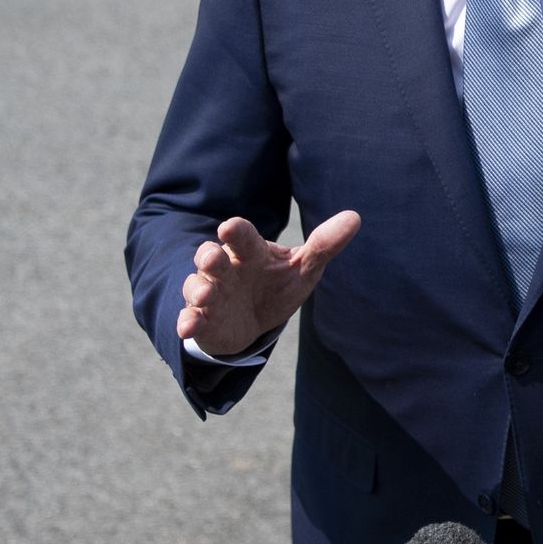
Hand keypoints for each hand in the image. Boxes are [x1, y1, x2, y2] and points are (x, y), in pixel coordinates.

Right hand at [177, 211, 360, 357]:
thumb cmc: (277, 285)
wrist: (253, 321)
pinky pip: (191, 319)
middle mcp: (225, 269)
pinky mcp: (203, 320)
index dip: (236, 231)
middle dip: (208, 257)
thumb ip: (324, 245)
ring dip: (198, 290)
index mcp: (249, 252)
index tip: (230, 227)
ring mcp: (211, 294)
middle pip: (210, 257)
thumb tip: (355, 217)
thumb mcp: (302, 268)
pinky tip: (187, 326)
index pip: (242, 236)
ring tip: (204, 295)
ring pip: (196, 287)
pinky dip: (187, 321)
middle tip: (211, 258)